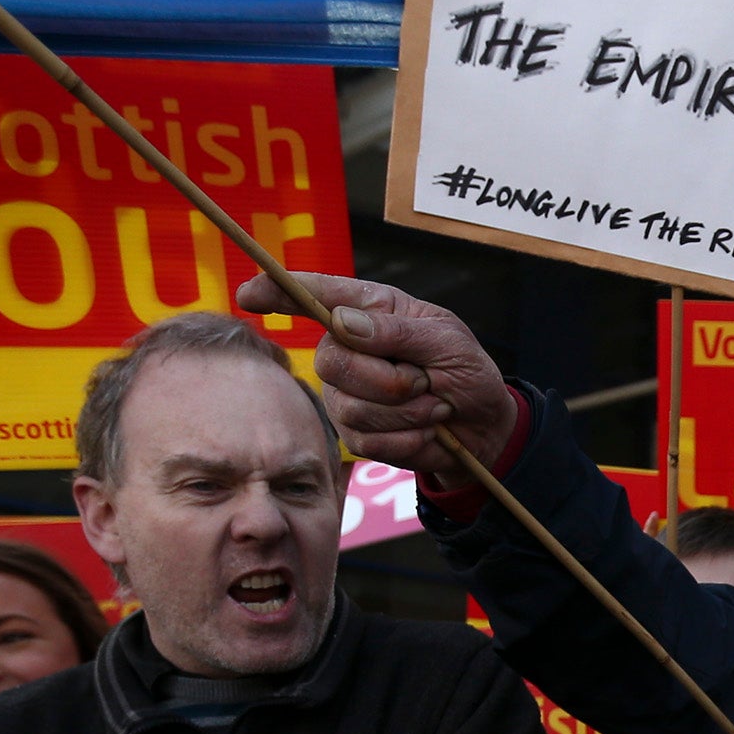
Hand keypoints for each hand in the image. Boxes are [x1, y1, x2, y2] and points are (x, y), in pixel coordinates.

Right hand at [234, 273, 516, 489]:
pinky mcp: (354, 434)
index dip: (278, 293)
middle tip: (426, 380)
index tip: (249, 294)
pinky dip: (408, 438)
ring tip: (433, 405)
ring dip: (406, 412)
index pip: (314, 295)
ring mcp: (345, 393)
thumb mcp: (448, 342)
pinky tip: (426, 429)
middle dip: (389, 380)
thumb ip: (397, 332)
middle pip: (331, 362)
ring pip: (352, 407)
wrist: (484, 427)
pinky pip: (368, 441)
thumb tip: (341, 322)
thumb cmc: (467, 372)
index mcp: (370, 310)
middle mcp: (347, 348)